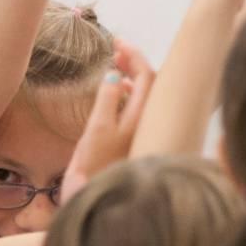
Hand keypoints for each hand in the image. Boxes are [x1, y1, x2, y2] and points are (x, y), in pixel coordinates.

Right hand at [63, 41, 156, 197]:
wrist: (93, 203)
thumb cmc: (94, 167)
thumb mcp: (97, 128)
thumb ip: (107, 98)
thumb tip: (116, 73)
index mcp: (144, 119)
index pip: (148, 77)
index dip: (134, 56)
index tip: (117, 42)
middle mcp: (148, 125)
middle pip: (151, 84)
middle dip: (135, 63)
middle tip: (116, 49)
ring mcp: (142, 134)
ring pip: (146, 96)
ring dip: (132, 77)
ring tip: (115, 64)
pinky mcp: (133, 142)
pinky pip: (138, 109)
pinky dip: (129, 93)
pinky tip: (117, 90)